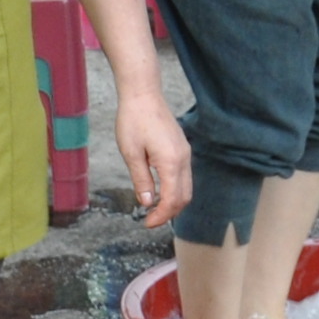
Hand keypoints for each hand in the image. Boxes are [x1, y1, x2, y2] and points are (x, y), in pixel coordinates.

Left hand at [116, 90, 192, 231]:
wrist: (143, 95)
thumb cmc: (133, 121)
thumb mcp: (131, 154)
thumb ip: (141, 180)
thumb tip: (147, 203)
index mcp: (171, 162)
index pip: (171, 200)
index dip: (161, 216)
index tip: (147, 223)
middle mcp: (183, 159)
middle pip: (184, 197)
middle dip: (169, 213)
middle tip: (149, 220)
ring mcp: (185, 153)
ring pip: (186, 187)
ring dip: (173, 202)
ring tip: (154, 209)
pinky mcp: (182, 149)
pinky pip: (184, 176)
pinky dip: (175, 189)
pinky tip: (159, 191)